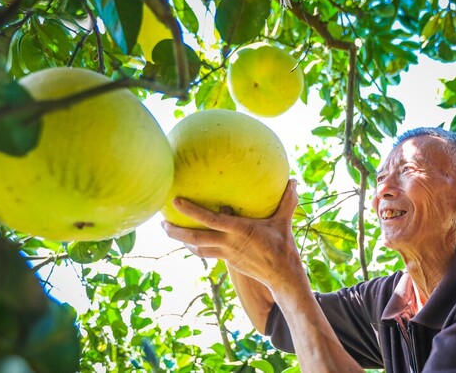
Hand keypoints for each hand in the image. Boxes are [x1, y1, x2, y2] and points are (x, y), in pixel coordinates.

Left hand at [161, 179, 301, 289]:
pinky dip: (194, 246)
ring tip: (168, 229)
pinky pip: (205, 253)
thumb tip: (294, 181)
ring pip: (196, 248)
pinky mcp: (226, 261)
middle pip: (195, 238)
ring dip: (180, 240)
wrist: (281, 275)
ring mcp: (226, 254)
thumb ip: (286, 201)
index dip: (191, 211)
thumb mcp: (284, 222)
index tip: (175, 201)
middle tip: (161, 222)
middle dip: (175, 231)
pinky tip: (188, 240)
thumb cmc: (283, 247)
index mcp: (240, 230)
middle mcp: (228, 243)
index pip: (210, 219)